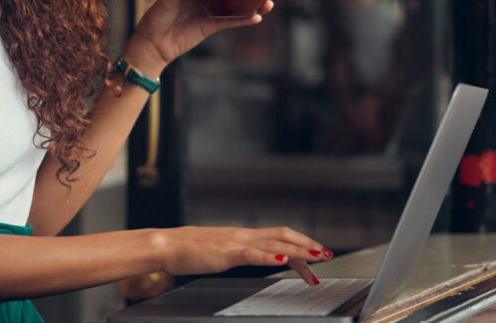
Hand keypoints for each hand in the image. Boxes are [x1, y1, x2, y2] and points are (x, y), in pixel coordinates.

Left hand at [124, 0, 274, 72]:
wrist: (151, 45)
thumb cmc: (154, 20)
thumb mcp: (164, 2)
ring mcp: (209, 12)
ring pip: (234, 7)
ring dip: (251, 5)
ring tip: (268, 3)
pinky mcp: (209, 27)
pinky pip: (229, 23)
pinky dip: (243, 21)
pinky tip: (256, 18)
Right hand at [153, 225, 332, 284]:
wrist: (167, 245)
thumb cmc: (189, 251)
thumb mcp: (220, 252)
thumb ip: (238, 253)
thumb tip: (252, 258)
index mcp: (243, 236)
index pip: (280, 236)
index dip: (301, 242)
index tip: (317, 252)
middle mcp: (244, 235)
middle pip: (284, 236)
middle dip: (309, 245)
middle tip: (328, 254)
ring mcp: (236, 242)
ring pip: (275, 243)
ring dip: (299, 251)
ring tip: (317, 257)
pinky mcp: (227, 252)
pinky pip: (253, 254)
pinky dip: (271, 256)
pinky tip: (285, 260)